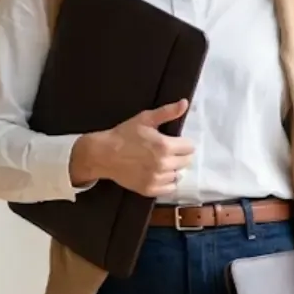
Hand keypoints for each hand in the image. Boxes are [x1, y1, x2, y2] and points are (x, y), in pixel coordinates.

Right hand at [70, 99, 194, 195]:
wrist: (104, 154)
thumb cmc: (124, 134)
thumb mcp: (145, 119)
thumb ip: (167, 112)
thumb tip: (185, 103)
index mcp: (165, 146)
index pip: (189, 147)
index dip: (183, 143)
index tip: (174, 141)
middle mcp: (163, 164)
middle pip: (186, 162)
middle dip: (180, 155)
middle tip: (167, 151)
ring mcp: (156, 179)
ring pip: (178, 175)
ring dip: (173, 168)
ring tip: (160, 162)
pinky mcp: (149, 189)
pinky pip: (169, 189)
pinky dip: (167, 182)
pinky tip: (158, 173)